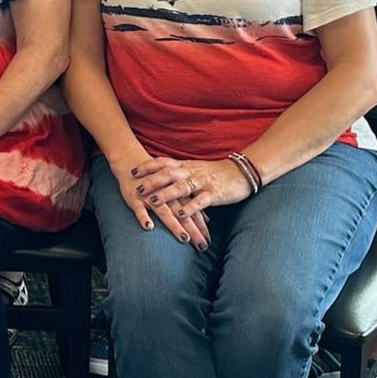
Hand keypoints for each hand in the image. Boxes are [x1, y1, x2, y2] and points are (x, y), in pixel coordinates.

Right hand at [108, 154, 212, 249]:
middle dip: (193, 230)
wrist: (131, 161)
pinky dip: (143, 216)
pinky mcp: (134, 197)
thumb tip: (207, 220)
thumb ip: (189, 204)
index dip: (201, 227)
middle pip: (182, 214)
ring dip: (174, 225)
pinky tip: (148, 227)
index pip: (192, 212)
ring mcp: (149, 196)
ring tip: (184, 238)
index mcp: (177, 193)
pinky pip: (138, 208)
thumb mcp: (174, 189)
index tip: (208, 242)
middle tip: (201, 246)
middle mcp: (166, 195)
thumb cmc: (155, 179)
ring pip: (164, 211)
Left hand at [132, 157, 253, 234]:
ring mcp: (203, 183)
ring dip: (166, 194)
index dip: (148, 167)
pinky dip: (190, 207)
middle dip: (152, 181)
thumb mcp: (195, 168)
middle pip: (168, 174)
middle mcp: (192, 172)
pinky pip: (201, 200)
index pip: (163, 163)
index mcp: (186, 166)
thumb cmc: (217, 172)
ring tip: (152, 201)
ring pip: (181, 187)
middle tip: (138, 188)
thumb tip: (160, 174)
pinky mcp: (214, 193)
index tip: (133, 171)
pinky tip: (181, 214)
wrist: (242, 171)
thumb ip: (180, 171)